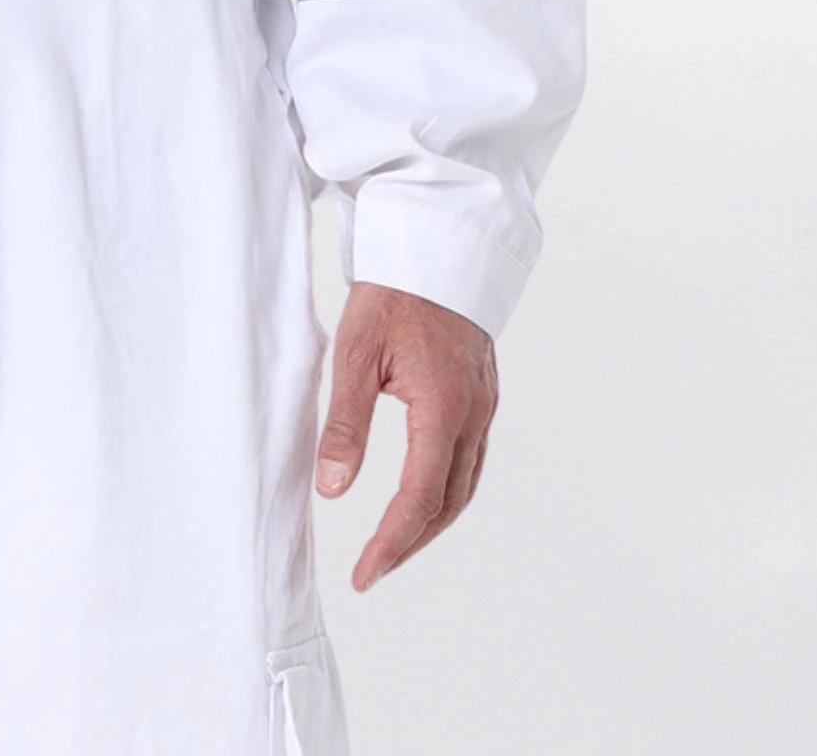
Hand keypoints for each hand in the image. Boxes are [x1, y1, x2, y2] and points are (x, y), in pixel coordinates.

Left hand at [313, 281, 497, 590]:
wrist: (435, 243)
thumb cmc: (392, 291)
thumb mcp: (355, 353)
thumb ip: (345, 424)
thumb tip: (332, 488)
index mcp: (444, 406)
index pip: (420, 497)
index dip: (392, 541)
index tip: (365, 573)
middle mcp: (474, 412)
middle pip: (449, 502)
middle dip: (411, 541)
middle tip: (374, 568)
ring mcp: (484, 403)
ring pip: (465, 484)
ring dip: (431, 520)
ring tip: (393, 543)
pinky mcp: (482, 393)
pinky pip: (470, 458)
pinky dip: (445, 489)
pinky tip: (421, 495)